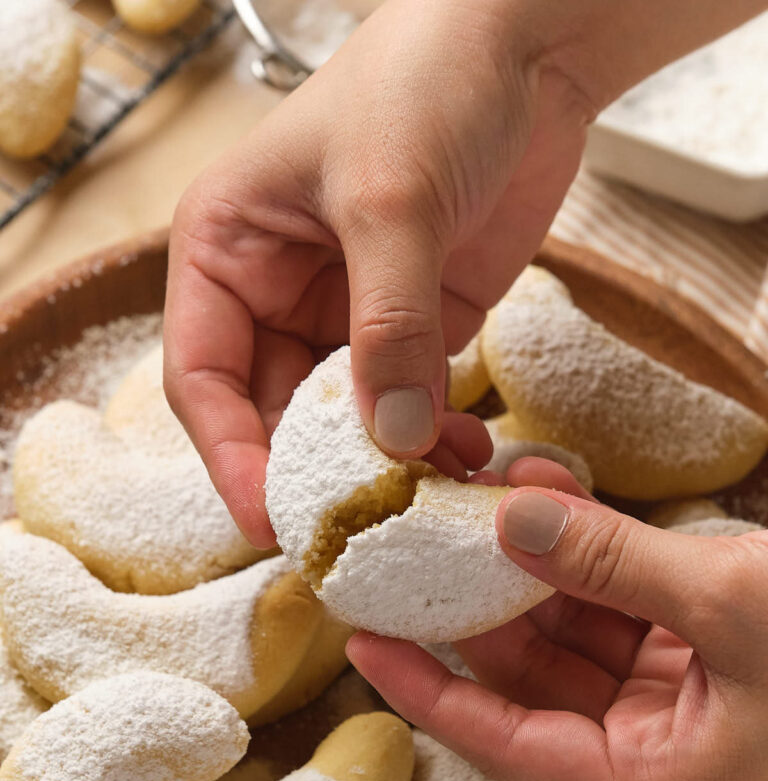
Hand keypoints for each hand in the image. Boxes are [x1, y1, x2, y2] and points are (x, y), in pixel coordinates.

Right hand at [163, 0, 592, 546]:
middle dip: (314, 473)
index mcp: (227, 251)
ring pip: (345, 421)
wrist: (525, 47)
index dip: (231, 454)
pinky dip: (433, 440)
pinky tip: (464, 458)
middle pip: (274, 413)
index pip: (204, 376)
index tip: (271, 519)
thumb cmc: (425, 83)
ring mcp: (348, 314)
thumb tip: (396, 441)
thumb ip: (388, 326)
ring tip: (428, 497)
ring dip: (381, 465)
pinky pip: (411, 404)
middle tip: (358, 529)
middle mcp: (277, 291)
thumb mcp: (389, 200)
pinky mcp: (416, 326)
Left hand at [348, 460, 767, 780]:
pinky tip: (543, 489)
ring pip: (567, 621)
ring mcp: (674, 680)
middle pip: (528, 673)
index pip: (507, 744)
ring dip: (525, 558)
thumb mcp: (731, 603)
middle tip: (412, 543)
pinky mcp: (695, 629)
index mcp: (655, 775)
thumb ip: (614, 563)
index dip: (431, 695)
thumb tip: (509, 519)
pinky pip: (612, 588)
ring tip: (475, 492)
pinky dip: (579, 542)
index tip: (366, 646)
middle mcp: (654, 736)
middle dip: (475, 602)